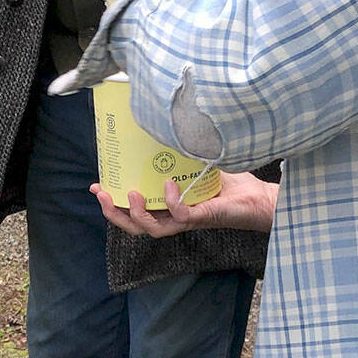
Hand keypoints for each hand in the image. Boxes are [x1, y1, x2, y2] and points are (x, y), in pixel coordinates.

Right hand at [90, 172, 278, 237]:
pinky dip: (171, 201)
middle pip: (136, 226)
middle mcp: (174, 219)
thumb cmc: (233, 185)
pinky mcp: (202, 219)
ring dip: (136, 214)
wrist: (259, 198)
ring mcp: (187, 221)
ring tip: (130, 194)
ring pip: (152, 229)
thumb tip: (165, 128)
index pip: (136, 211)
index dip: (114, 204)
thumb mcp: (199, 165)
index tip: (98, 186)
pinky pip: (179, 216)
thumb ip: (182, 156)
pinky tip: (168, 184)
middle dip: (115, 214)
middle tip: (102, 194)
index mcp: (169, 209)